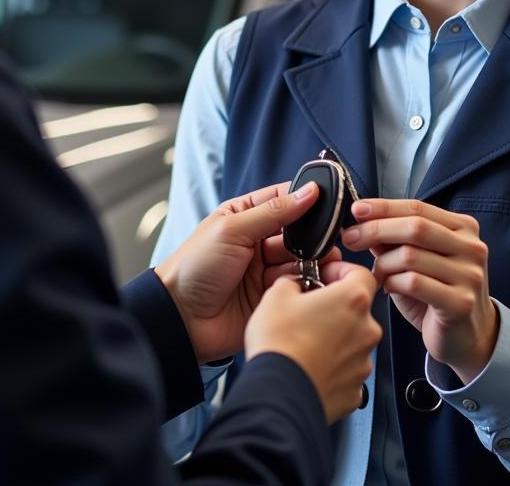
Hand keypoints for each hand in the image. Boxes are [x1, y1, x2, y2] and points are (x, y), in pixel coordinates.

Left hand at [155, 180, 322, 364]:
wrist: (182, 317)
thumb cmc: (195, 266)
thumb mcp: (232, 229)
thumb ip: (273, 212)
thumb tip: (308, 192)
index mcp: (244, 216)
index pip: (281, 199)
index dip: (304, 198)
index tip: (327, 199)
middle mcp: (257, 240)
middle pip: (296, 230)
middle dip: (312, 234)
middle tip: (328, 237)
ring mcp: (265, 268)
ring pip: (301, 257)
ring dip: (313, 259)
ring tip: (323, 261)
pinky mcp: (272, 295)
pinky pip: (298, 283)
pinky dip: (308, 281)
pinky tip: (314, 280)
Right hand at [245, 265, 379, 422]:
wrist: (278, 393)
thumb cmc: (280, 345)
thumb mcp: (276, 295)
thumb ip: (292, 282)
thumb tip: (294, 285)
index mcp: (352, 300)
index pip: (361, 274)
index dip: (341, 272)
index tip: (325, 276)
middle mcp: (365, 330)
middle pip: (356, 310)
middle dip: (334, 308)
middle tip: (307, 312)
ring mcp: (362, 363)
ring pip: (351, 342)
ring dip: (333, 339)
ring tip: (304, 343)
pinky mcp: (355, 391)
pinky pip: (346, 371)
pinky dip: (332, 368)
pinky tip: (309, 366)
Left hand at [342, 198, 496, 383]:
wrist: (467, 335)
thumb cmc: (436, 292)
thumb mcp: (417, 258)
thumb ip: (395, 238)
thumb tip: (363, 219)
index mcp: (463, 228)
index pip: (417, 207)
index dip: (383, 207)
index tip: (357, 210)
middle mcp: (472, 247)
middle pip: (415, 227)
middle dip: (376, 230)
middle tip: (351, 238)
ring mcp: (469, 275)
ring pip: (410, 255)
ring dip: (383, 263)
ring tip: (376, 273)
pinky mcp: (461, 302)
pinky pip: (414, 283)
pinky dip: (392, 282)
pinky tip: (388, 288)